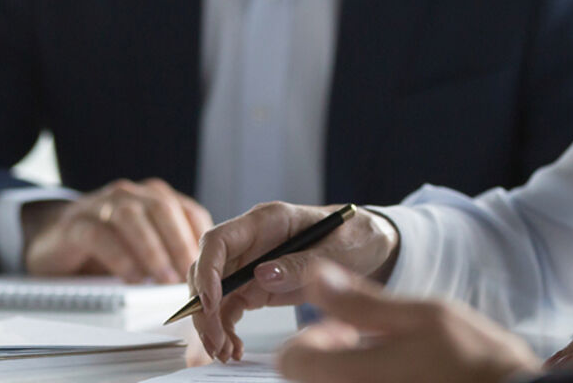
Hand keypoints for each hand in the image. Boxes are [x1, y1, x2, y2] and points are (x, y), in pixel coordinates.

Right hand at [21, 178, 211, 283]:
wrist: (54, 239)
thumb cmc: (108, 244)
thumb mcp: (145, 244)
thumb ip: (172, 250)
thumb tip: (204, 276)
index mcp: (153, 197)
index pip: (187, 210)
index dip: (200, 237)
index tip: (209, 264)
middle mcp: (130, 194)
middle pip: (162, 208)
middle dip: (179, 242)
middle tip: (188, 273)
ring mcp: (101, 205)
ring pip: (132, 218)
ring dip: (152, 250)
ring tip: (162, 278)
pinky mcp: (76, 224)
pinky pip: (100, 235)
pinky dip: (119, 257)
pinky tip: (131, 277)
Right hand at [190, 201, 399, 362]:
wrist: (368, 244)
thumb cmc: (355, 235)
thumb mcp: (338, 248)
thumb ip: (302, 262)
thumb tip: (261, 276)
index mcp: (267, 221)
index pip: (219, 240)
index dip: (207, 271)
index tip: (211, 302)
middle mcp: (251, 242)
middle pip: (207, 270)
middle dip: (203, 308)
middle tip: (215, 340)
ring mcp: (250, 265)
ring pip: (213, 294)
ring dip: (212, 324)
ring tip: (225, 351)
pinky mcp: (255, 287)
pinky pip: (229, 308)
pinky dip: (226, 329)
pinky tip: (234, 348)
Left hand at [276, 260, 539, 382]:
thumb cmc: (477, 363)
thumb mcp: (423, 315)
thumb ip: (361, 300)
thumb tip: (314, 275)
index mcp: (351, 377)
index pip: (290, 362)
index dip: (309, 337)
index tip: (343, 327)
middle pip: (310, 378)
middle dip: (331, 354)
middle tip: (371, 339)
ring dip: (349, 369)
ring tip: (391, 358)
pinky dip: (369, 381)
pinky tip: (402, 375)